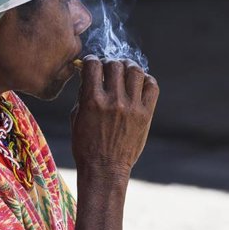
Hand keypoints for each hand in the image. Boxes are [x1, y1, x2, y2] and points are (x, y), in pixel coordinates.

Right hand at [70, 55, 158, 180]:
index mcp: (92, 100)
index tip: (92, 64)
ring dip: (128, 67)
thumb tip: (88, 75)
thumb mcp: (76, 117)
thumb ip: (83, 94)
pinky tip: (139, 84)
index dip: (91, 61)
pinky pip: (152, 86)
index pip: (93, 65)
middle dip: (109, 63)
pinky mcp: (146, 114)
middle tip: (108, 69)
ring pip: (135, 71)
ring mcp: (132, 107)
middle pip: (115, 65)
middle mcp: (114, 101)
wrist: (105, 169)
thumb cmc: (85, 145)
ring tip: (125, 72)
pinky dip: (146, 80)